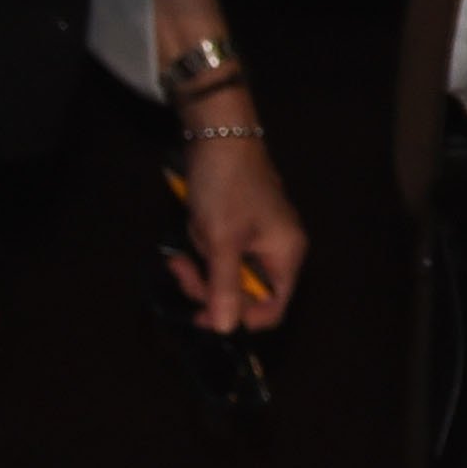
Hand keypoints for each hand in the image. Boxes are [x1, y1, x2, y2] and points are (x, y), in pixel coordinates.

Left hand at [173, 117, 303, 334]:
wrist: (218, 137)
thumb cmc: (226, 188)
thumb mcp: (222, 240)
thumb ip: (226, 287)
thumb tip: (226, 331)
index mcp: (286, 255)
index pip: (272, 309)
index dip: (240, 317)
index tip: (206, 311)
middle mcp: (278, 251)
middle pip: (247, 296)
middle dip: (212, 291)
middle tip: (184, 274)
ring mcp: (258, 240)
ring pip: (230, 279)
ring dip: (202, 273)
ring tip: (181, 255)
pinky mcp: (240, 230)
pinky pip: (223, 259)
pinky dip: (204, 257)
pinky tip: (186, 244)